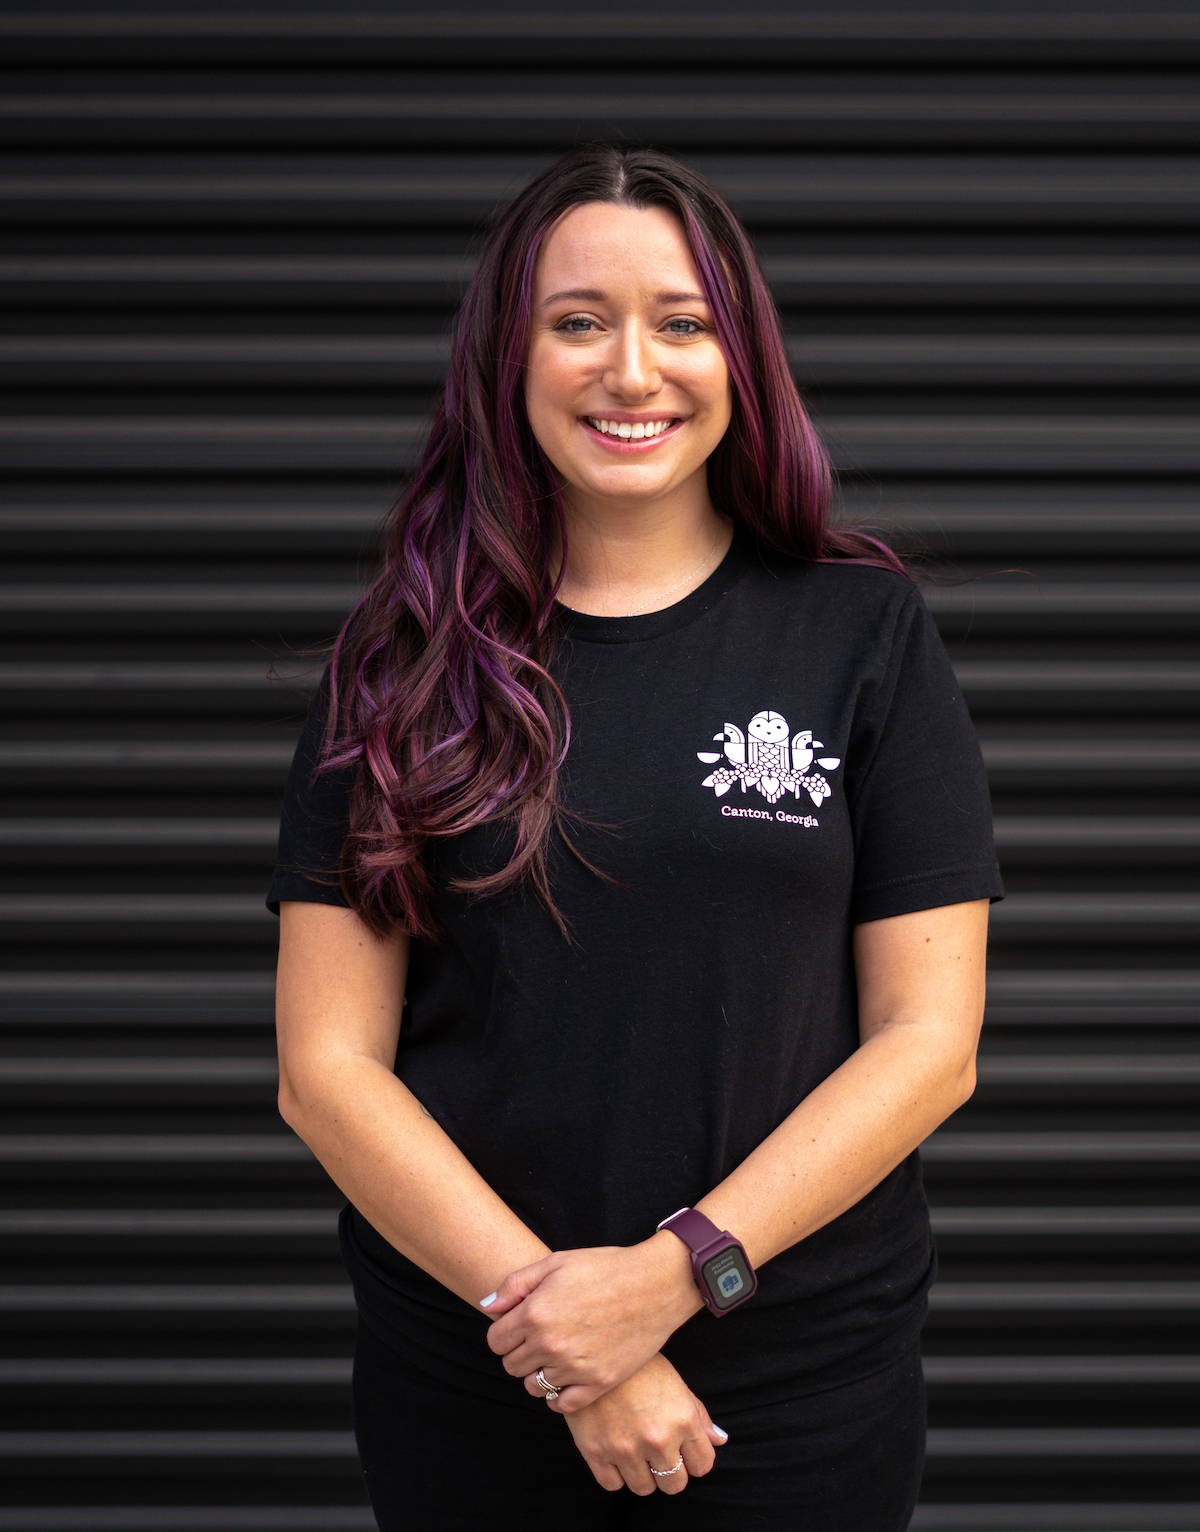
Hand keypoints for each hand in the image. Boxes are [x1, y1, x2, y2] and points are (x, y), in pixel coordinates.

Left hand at [481, 1240, 701, 1411]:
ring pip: (533, 1386)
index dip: (504, 1332)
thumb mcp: (556, 1262)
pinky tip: (567, 1377)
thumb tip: (487, 1307)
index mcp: (535, 1313)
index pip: (495, 1341)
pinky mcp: (598, 1383)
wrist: (655, 1285)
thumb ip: (515, 1284)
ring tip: (556, 1355)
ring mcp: (574, 1367)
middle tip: (540, 1337)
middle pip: (511, 1366)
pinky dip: (559, 1395)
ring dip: (538, 1373)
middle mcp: (550, 1345)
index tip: (519, 1325)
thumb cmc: (605, 1268)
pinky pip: (561, 1404)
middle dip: (519, 1351)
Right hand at [562, 1351, 728, 1496]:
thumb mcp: (674, 1382)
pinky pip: (613, 1484)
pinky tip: (615, 1452)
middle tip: (658, 1454)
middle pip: (675, 1484)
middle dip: (670, 1472)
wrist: (593, 1349)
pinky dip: (615, 1473)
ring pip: (644, 1488)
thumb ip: (699, 1415)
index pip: (702, 1466)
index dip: (694, 1459)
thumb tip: (720, 1441)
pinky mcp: (596, 1452)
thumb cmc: (639, 1364)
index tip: (683, 1451)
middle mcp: (658, 1439)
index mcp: (683, 1420)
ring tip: (635, 1451)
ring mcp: (626, 1449)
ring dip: (642, 1474)